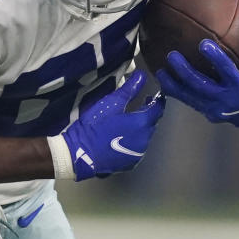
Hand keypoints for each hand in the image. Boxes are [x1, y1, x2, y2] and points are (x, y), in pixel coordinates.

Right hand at [48, 70, 164, 180]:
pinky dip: (134, 141)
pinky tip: (123, 139)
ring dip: (141, 129)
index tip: (153, 95)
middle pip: (152, 123)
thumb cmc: (95, 124)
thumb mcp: (110, 103)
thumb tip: (142, 75)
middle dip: (148, 115)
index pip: (158, 109)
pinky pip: (138, 149)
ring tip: (129, 123)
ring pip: (145, 137)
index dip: (157, 101)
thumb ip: (129, 89)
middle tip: (140, 106)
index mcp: (142, 123)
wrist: (81, 153)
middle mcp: (145, 139)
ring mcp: (139, 153)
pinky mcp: (131, 162)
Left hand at [156, 23, 238, 127]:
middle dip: (185, 71)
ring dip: (174, 84)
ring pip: (190, 96)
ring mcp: (216, 108)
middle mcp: (227, 100)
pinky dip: (175, 92)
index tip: (203, 44)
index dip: (216, 58)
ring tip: (160, 71)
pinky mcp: (208, 112)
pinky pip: (188, 101)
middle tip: (172, 55)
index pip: (227, 71)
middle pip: (202, 85)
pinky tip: (163, 81)